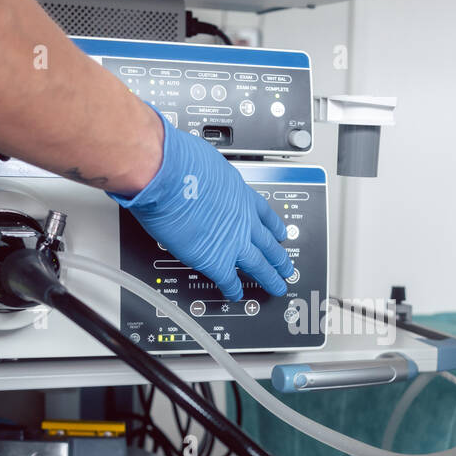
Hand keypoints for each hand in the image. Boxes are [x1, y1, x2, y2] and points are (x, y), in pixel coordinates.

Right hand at [108, 109, 293, 299]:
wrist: (168, 175)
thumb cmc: (180, 161)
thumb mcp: (206, 162)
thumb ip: (209, 176)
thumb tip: (201, 176)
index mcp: (241, 194)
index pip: (264, 215)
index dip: (274, 226)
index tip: (280, 233)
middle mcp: (242, 219)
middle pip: (269, 243)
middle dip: (279, 258)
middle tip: (287, 267)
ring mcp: (232, 240)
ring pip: (259, 264)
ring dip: (269, 277)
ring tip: (277, 286)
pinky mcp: (214, 258)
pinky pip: (228, 279)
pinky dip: (233, 289)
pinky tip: (236, 294)